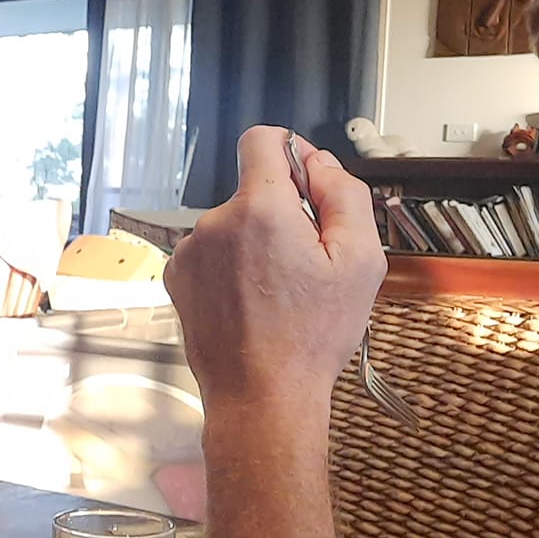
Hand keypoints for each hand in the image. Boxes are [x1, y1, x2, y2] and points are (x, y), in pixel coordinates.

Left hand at [163, 126, 384, 412]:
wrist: (262, 397)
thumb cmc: (311, 337)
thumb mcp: (360, 260)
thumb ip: (344, 195)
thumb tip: (319, 164)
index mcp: (259, 209)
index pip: (262, 140)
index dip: (290, 151)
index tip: (305, 179)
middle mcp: (214, 223)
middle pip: (254, 192)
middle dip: (283, 214)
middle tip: (307, 264)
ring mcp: (190, 251)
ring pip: (234, 226)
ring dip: (257, 244)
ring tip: (280, 293)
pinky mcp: (178, 277)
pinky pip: (214, 254)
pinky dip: (234, 268)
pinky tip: (254, 304)